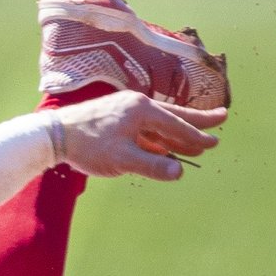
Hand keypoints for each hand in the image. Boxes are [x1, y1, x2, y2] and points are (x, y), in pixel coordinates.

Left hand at [54, 92, 226, 180]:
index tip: (215, 142)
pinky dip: (158, 135)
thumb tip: (179, 171)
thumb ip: (151, 165)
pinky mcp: (114, 117)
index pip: (176, 125)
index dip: (196, 136)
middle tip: (222, 116)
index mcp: (141, 109)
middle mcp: (136, 104)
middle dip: (198, 119)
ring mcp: (124, 109)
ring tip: (198, 137)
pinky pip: (145, 127)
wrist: (53, 134)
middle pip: (173, 114)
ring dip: (178, 131)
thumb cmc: (87, 146)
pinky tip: (165, 145)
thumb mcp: (121, 160)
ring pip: (159, 121)